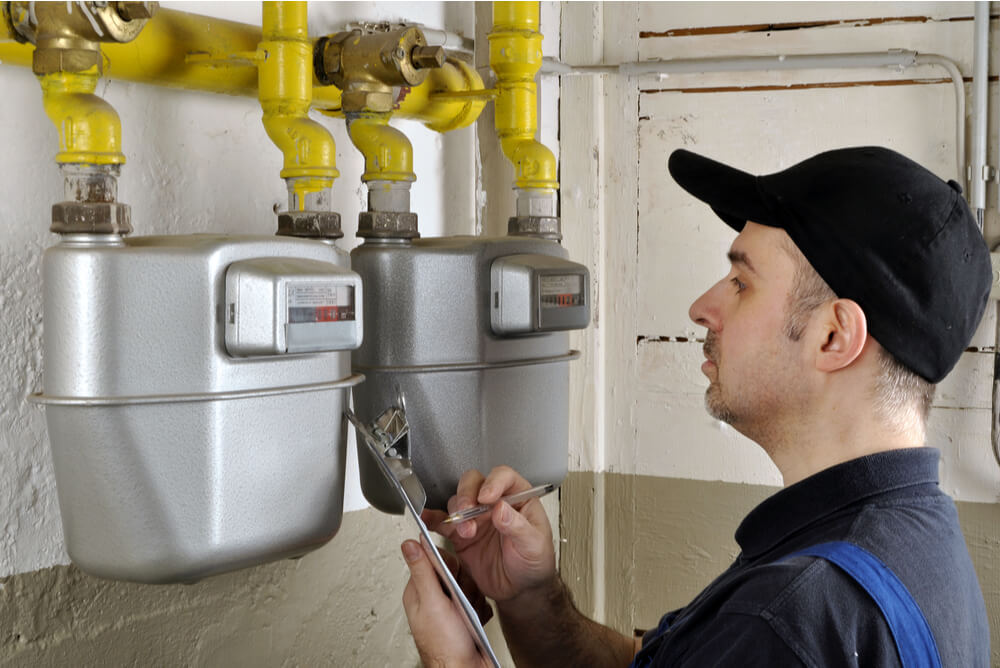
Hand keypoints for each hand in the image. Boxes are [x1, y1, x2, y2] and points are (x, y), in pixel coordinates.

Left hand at [401, 540, 489, 667]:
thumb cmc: (446, 646)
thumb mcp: (432, 603)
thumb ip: (422, 571)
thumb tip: (409, 544)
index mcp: (419, 591)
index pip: (433, 559)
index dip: (447, 565)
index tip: (452, 577)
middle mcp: (433, 598)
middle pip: (455, 571)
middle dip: (464, 585)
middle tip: (459, 601)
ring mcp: (450, 607)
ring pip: (470, 584)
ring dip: (474, 599)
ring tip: (467, 615)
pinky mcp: (465, 615)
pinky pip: (480, 600)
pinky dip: (481, 610)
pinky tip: (474, 621)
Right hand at [422, 466, 555, 602]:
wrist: (521, 589)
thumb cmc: (535, 562)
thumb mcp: (534, 545)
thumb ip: (518, 526)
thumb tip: (501, 508)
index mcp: (518, 498)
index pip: (503, 477)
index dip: (493, 482)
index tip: (486, 497)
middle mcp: (494, 503)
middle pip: (474, 483)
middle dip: (467, 494)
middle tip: (467, 510)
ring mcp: (476, 517)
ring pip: (458, 501)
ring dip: (457, 513)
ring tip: (465, 532)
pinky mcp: (460, 535)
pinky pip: (442, 523)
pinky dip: (432, 520)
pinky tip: (426, 520)